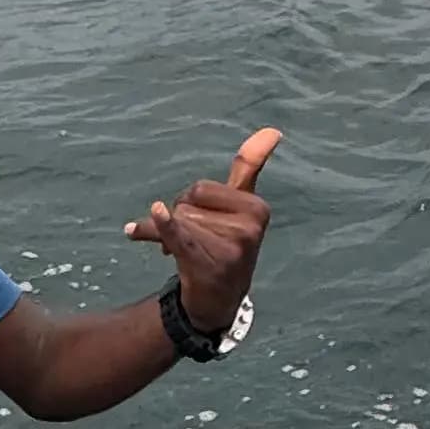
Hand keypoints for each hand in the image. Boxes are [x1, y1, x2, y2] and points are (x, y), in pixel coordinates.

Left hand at [126, 128, 280, 338]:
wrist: (218, 298)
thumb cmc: (226, 244)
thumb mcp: (240, 206)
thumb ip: (250, 167)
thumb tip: (272, 129)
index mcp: (257, 208)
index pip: (201, 189)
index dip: (191, 204)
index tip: (203, 223)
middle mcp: (250, 227)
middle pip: (187, 204)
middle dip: (180, 220)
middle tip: (196, 243)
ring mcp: (232, 246)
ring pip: (177, 220)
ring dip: (169, 237)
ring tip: (190, 255)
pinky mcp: (210, 262)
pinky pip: (181, 235)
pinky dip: (166, 226)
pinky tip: (157, 214)